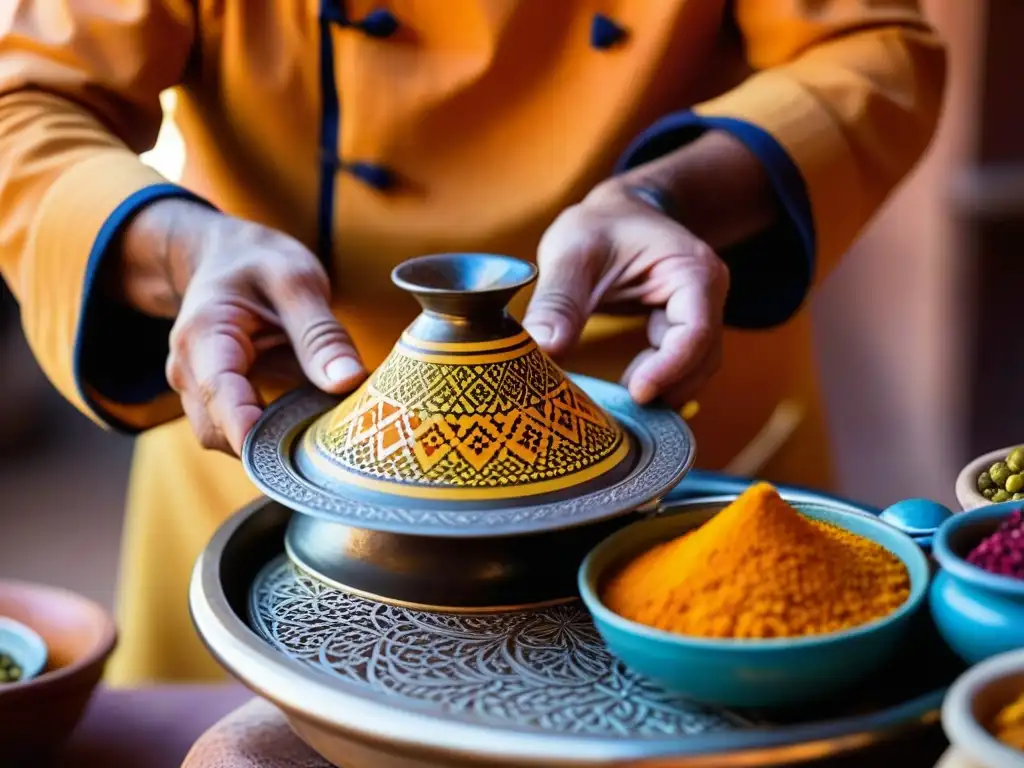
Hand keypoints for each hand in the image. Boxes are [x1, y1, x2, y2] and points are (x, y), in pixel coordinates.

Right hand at [118, 199, 365, 453]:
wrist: (228, 257)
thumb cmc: (259, 264)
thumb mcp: (298, 282)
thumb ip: (320, 333)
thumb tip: (348, 381)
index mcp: (204, 335)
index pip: (219, 392)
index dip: (247, 427)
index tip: (282, 452)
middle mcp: (189, 370)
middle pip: (219, 430)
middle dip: (270, 444)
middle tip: (330, 440)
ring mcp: (198, 390)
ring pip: (229, 439)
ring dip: (275, 442)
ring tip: (325, 428)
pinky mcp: (218, 402)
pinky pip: (242, 432)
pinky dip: (275, 435)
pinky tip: (312, 423)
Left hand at [523, 180, 728, 408]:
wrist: (615, 214)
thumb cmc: (598, 226)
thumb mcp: (572, 253)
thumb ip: (559, 300)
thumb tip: (544, 349)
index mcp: (692, 271)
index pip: (696, 330)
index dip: (670, 368)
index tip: (636, 392)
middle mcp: (706, 296)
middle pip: (702, 358)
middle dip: (667, 386)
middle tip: (621, 408)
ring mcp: (698, 315)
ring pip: (696, 368)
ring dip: (664, 389)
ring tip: (620, 401)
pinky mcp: (679, 331)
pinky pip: (680, 367)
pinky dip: (658, 382)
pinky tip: (626, 390)